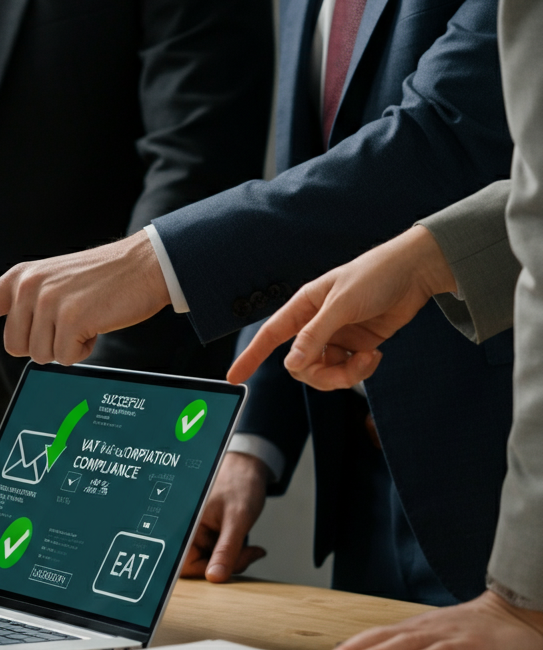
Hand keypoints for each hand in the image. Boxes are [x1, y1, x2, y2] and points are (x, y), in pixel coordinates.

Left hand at [0, 231, 170, 363]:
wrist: (142, 265)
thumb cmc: (105, 280)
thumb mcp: (57, 284)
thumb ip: (31, 306)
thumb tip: (20, 344)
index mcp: (19, 278)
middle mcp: (26, 287)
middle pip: (16, 347)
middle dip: (45, 345)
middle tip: (72, 321)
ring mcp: (46, 302)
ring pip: (42, 356)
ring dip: (67, 347)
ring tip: (88, 317)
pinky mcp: (68, 317)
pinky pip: (66, 358)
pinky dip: (84, 351)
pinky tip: (97, 324)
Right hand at [180, 453, 268, 580]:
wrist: (248, 467)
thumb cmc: (239, 484)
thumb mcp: (237, 520)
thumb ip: (226, 550)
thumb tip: (216, 578)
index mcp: (185, 524)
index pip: (184, 564)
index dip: (208, 571)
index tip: (233, 566)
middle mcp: (186, 529)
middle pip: (198, 566)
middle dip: (224, 566)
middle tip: (248, 555)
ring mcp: (197, 533)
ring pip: (209, 562)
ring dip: (230, 560)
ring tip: (250, 549)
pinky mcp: (206, 534)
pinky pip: (215, 554)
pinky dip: (232, 554)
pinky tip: (246, 547)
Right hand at [227, 226, 456, 390]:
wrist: (416, 272)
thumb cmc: (375, 276)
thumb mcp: (341, 305)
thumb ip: (314, 336)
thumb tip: (291, 364)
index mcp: (303, 307)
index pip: (270, 336)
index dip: (251, 357)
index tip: (234, 377)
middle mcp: (316, 325)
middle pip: (301, 365)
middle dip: (322, 375)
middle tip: (346, 371)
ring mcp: (337, 337)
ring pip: (325, 373)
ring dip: (346, 374)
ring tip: (367, 360)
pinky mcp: (357, 346)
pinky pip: (348, 371)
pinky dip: (362, 370)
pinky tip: (375, 355)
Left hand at [323, 591, 542, 649]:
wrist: (514, 612)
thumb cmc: (475, 629)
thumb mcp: (440, 638)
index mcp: (415, 628)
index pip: (376, 635)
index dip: (352, 647)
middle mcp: (424, 629)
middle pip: (382, 638)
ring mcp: (445, 635)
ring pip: (403, 644)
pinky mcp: (467, 644)